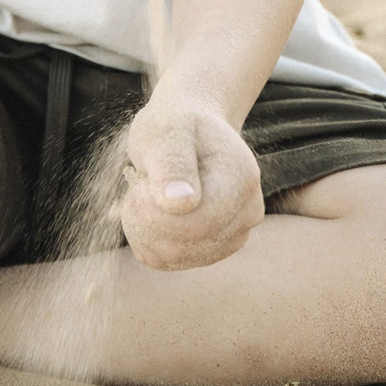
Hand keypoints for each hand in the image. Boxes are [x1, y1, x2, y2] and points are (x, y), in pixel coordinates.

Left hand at [116, 77, 264, 270]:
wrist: (189, 129)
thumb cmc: (176, 124)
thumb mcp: (167, 130)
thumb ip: (173, 163)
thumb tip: (180, 204)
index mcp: (242, 179)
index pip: (197, 224)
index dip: (155, 213)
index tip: (138, 183)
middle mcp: (247, 213)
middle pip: (184, 245)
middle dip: (145, 219)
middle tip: (138, 185)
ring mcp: (233, 235)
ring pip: (172, 258)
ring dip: (142, 228)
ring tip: (144, 193)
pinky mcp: (212, 250)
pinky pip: (166, 262)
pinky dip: (144, 239)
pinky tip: (147, 211)